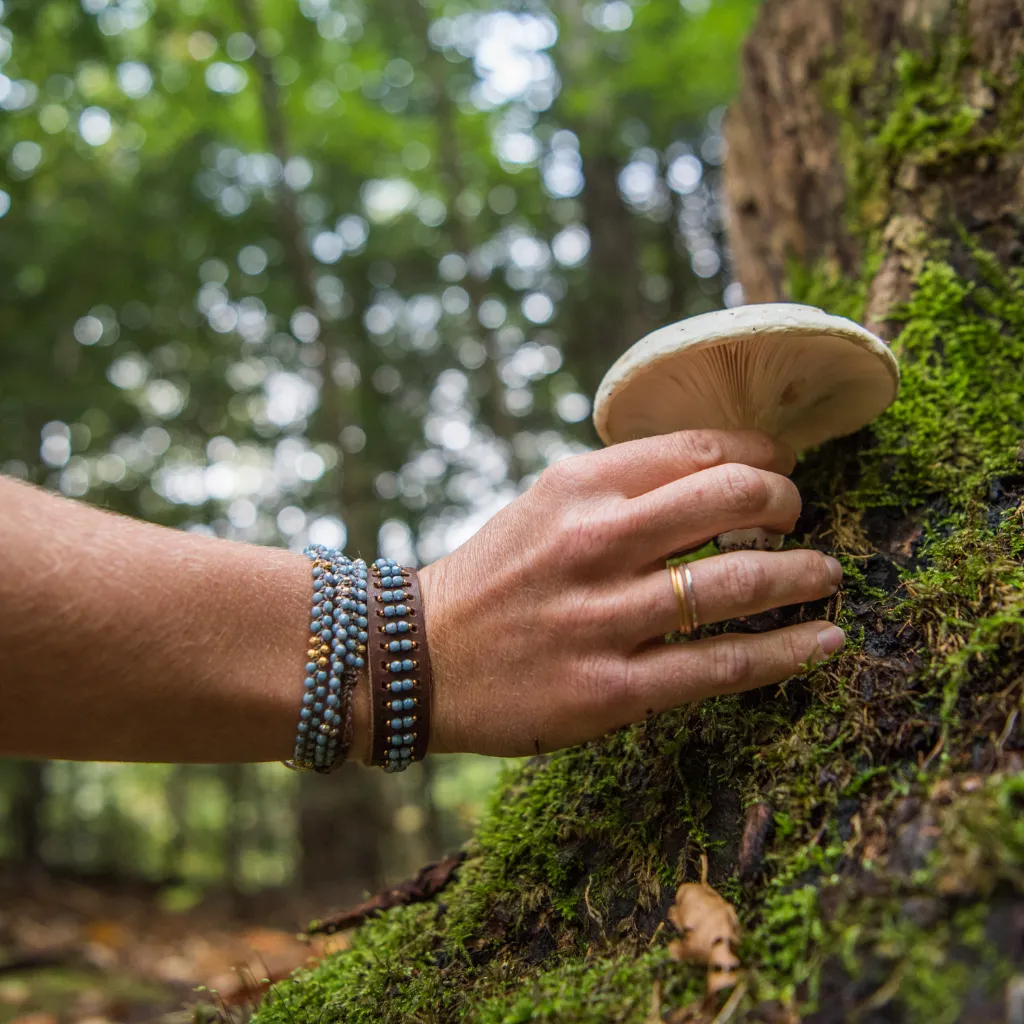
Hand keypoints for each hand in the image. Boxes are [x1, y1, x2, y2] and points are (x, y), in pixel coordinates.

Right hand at [417, 430, 844, 757]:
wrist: (419, 658)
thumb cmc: (493, 576)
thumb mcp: (544, 504)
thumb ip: (621, 486)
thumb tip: (716, 475)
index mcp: (578, 486)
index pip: (700, 448)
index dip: (761, 453)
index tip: (779, 466)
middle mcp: (595, 542)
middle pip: (733, 499)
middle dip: (787, 502)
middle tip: (799, 516)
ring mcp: (604, 618)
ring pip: (739, 585)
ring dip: (803, 575)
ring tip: (826, 574)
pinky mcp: (612, 690)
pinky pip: (721, 666)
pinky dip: (786, 653)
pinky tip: (824, 642)